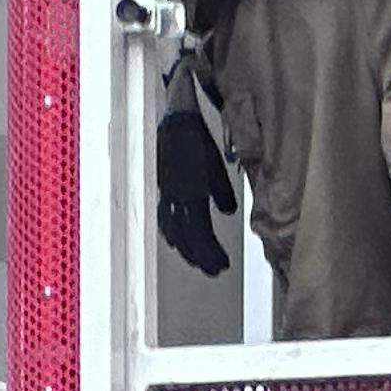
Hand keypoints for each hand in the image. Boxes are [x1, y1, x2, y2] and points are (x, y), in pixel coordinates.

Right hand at [155, 105, 236, 276]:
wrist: (174, 120)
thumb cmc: (198, 140)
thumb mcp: (217, 164)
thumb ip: (222, 191)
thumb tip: (228, 213)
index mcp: (191, 192)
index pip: (201, 232)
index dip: (210, 251)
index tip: (222, 266)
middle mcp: (175, 198)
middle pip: (186, 237)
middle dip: (200, 256)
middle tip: (214, 271)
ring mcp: (165, 194)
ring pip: (172, 230)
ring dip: (185, 249)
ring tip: (198, 262)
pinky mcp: (162, 188)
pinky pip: (164, 217)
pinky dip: (170, 232)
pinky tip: (175, 240)